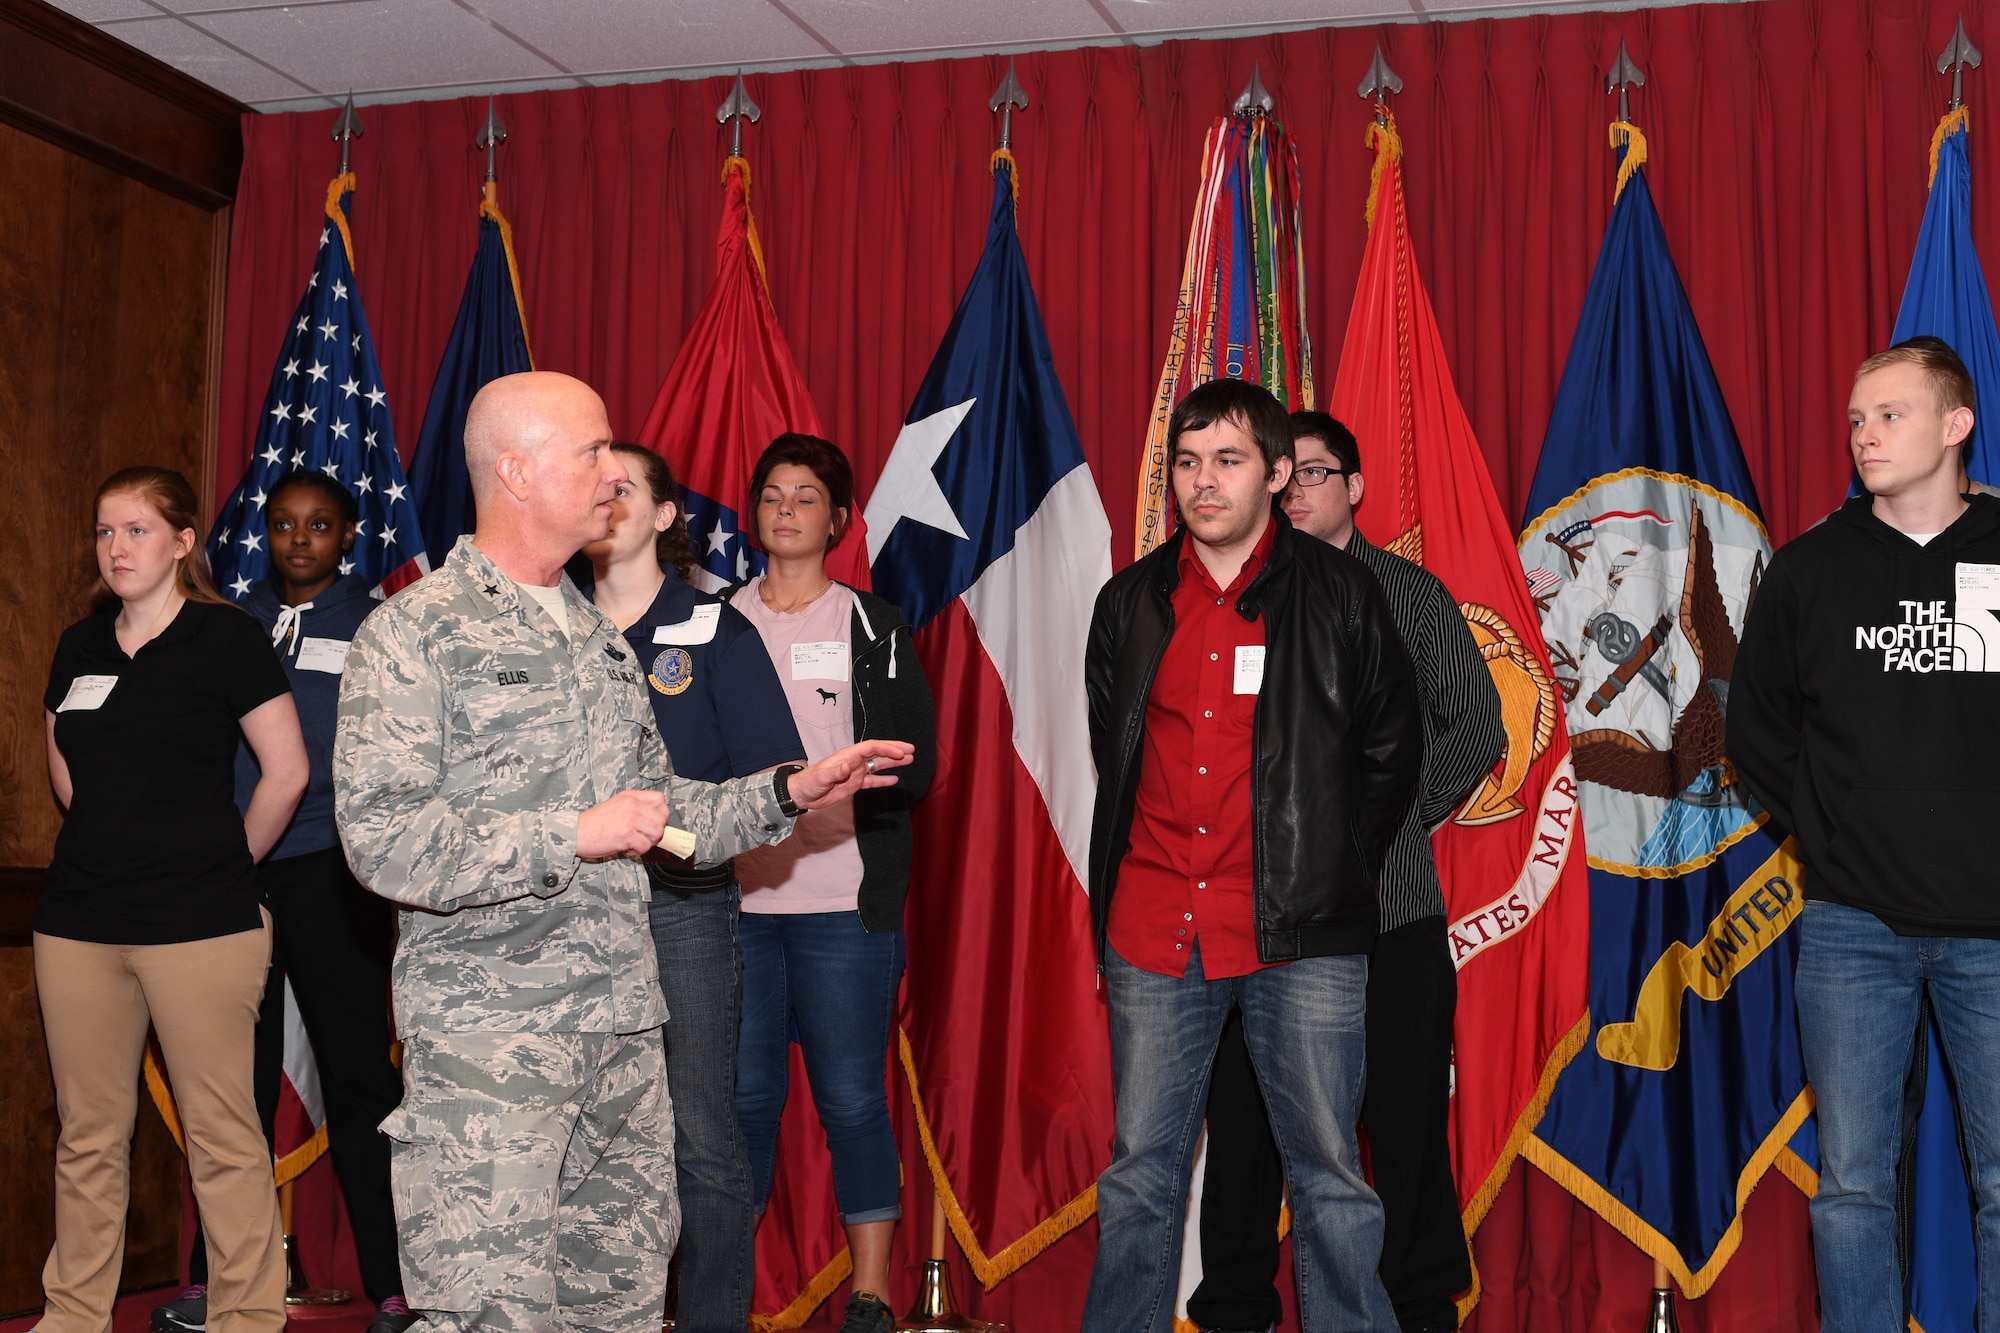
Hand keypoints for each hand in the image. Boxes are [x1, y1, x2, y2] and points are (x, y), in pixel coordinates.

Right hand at [577, 790, 669, 857]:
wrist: (575, 832)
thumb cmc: (594, 823)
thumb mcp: (616, 805)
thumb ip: (635, 807)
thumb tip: (656, 818)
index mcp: (630, 796)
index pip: (660, 799)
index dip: (662, 813)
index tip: (655, 821)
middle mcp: (632, 804)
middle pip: (662, 818)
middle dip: (656, 831)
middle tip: (645, 836)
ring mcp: (630, 819)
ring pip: (657, 832)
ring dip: (649, 841)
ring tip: (637, 842)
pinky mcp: (626, 834)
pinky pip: (646, 845)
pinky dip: (640, 850)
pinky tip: (629, 848)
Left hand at [786, 740, 915, 810]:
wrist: (801, 795)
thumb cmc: (809, 783)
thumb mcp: (821, 777)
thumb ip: (835, 772)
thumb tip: (849, 766)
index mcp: (848, 756)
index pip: (871, 748)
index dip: (887, 748)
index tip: (901, 752)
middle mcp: (854, 761)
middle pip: (878, 752)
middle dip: (894, 750)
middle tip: (911, 750)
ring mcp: (855, 772)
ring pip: (878, 764)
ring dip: (893, 762)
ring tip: (909, 760)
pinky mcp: (854, 784)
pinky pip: (872, 780)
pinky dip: (883, 780)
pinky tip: (895, 779)